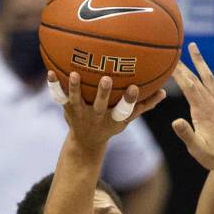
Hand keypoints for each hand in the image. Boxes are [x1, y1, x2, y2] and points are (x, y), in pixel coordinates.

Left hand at [50, 71, 165, 149]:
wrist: (86, 141)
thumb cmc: (110, 123)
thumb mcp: (128, 118)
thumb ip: (145, 105)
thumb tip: (164, 91)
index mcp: (113, 118)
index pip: (124, 111)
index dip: (130, 101)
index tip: (135, 88)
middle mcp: (97, 116)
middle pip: (100, 105)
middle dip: (103, 93)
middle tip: (106, 79)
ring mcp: (80, 113)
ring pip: (77, 100)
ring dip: (75, 88)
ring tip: (74, 74)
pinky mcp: (68, 108)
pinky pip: (59, 96)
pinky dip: (54, 85)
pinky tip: (50, 72)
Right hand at [171, 43, 213, 171]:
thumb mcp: (196, 148)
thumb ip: (186, 133)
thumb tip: (175, 121)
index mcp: (202, 111)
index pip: (187, 86)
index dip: (177, 72)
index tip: (167, 59)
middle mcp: (213, 103)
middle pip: (195, 78)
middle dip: (184, 63)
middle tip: (174, 48)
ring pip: (210, 76)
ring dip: (201, 61)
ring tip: (193, 46)